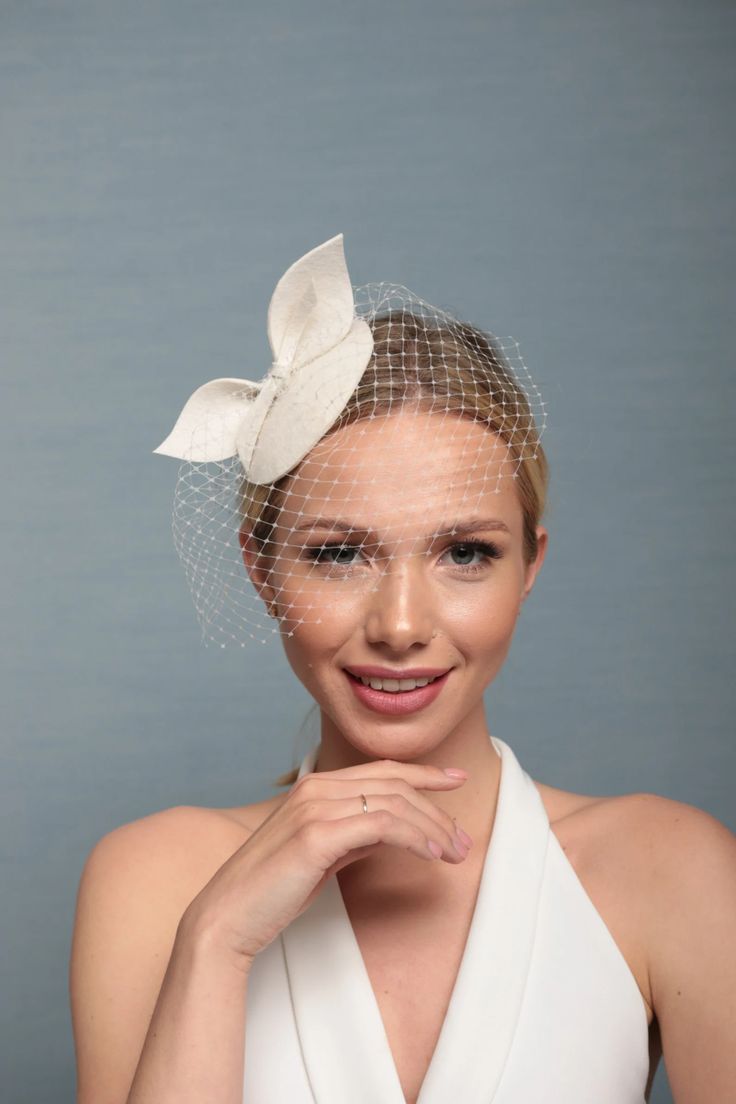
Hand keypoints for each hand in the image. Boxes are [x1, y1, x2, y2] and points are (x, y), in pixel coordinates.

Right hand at [179, 759, 470, 967]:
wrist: (228, 916)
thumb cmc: (274, 890)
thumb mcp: (324, 853)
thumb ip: (355, 834)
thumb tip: (396, 829)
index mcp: (315, 785)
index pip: (383, 770)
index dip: (425, 773)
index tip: (458, 779)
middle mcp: (316, 788)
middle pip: (395, 785)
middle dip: (437, 809)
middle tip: (464, 841)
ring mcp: (315, 807)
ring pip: (393, 802)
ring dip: (433, 827)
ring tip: (455, 853)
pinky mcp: (316, 835)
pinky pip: (380, 824)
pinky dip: (412, 836)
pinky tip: (430, 854)